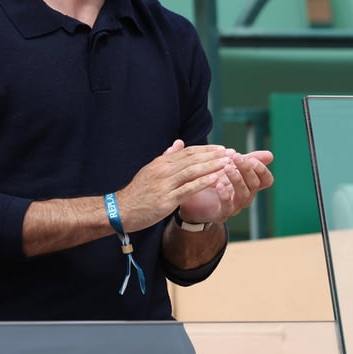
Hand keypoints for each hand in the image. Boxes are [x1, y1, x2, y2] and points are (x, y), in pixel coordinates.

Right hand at [115, 140, 232, 231]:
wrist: (120, 210)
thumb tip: (179, 143)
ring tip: (229, 163)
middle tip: (232, 153)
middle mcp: (163, 170)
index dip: (207, 150)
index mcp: (161, 163)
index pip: (188, 152)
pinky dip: (204, 182)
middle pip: (193, 159)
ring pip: (193, 171)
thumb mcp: (150, 171)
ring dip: (213, 166)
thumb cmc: (137, 192)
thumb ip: (166, 157)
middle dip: (214, 155)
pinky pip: (188, 189)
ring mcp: (165, 185)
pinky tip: (217, 179)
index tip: (223, 148)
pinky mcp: (166, 200)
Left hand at [177, 148, 273, 224]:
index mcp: (250, 185)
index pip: (266, 180)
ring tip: (227, 168)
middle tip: (237, 157)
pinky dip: (225, 195)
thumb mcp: (232, 167)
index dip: (262, 171)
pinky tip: (219, 184)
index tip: (252, 159)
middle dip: (247, 170)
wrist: (193, 198)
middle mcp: (246, 196)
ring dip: (237, 180)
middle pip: (254, 185)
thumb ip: (248, 160)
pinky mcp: (221, 213)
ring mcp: (235, 206)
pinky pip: (227, 207)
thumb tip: (270, 155)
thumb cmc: (216, 181)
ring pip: (243, 195)